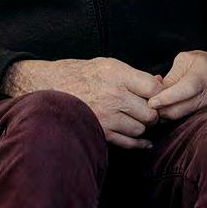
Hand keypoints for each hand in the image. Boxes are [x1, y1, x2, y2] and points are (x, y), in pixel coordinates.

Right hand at [6, 57, 163, 149]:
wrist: (45, 87)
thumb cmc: (77, 74)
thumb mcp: (106, 65)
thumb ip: (134, 75)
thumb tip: (161, 83)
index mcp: (115, 73)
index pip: (153, 89)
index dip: (159, 94)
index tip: (155, 96)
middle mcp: (113, 95)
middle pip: (150, 113)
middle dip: (152, 113)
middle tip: (145, 109)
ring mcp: (107, 116)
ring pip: (141, 129)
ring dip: (141, 126)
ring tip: (132, 118)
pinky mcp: (101, 131)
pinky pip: (129, 142)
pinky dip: (138, 143)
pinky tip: (142, 140)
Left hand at [149, 51, 206, 122]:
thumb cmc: (205, 64)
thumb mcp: (186, 60)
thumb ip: (172, 76)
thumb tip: (156, 89)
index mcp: (200, 79)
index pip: (182, 92)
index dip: (165, 98)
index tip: (151, 102)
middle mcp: (205, 97)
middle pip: (178, 111)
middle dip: (159, 110)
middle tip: (146, 104)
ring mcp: (206, 109)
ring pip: (180, 118)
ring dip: (164, 114)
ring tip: (154, 105)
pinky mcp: (203, 115)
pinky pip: (185, 119)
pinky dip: (172, 115)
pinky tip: (165, 107)